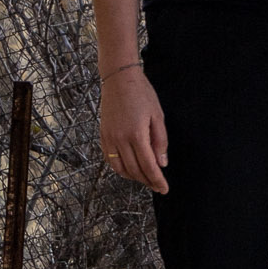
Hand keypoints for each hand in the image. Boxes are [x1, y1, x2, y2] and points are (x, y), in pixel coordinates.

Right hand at [101, 64, 168, 192]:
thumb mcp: (158, 116)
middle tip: (157, 186)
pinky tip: (129, 169)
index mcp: (136, 135)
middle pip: (134, 170)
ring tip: (145, 179)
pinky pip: (110, 160)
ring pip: (120, 168)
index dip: (157, 180)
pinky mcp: (103, 135)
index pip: (148, 166)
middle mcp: (120, 140)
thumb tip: (162, 163)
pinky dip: (120, 169)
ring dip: (133, 177)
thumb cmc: (142, 94)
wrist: (119, 79)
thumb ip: (160, 141)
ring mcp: (109, 138)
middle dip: (147, 181)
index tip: (164, 189)